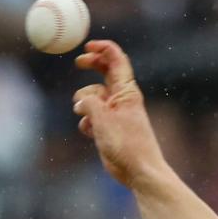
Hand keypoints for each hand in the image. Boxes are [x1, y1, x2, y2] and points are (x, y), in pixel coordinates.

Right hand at [73, 40, 166, 189]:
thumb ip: (88, 103)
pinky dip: (86, 123)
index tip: (87, 46)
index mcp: (126, 92)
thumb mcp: (103, 118)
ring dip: (83, 105)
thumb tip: (80, 102)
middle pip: (104, 72)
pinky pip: (91, 117)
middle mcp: (121, 99)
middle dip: (91, 65)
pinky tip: (91, 134)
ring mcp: (114, 113)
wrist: (139, 172)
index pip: (117, 61)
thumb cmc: (127, 145)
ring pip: (91, 97)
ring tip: (89, 120)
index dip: (103, 49)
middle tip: (78, 63)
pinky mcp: (108, 128)